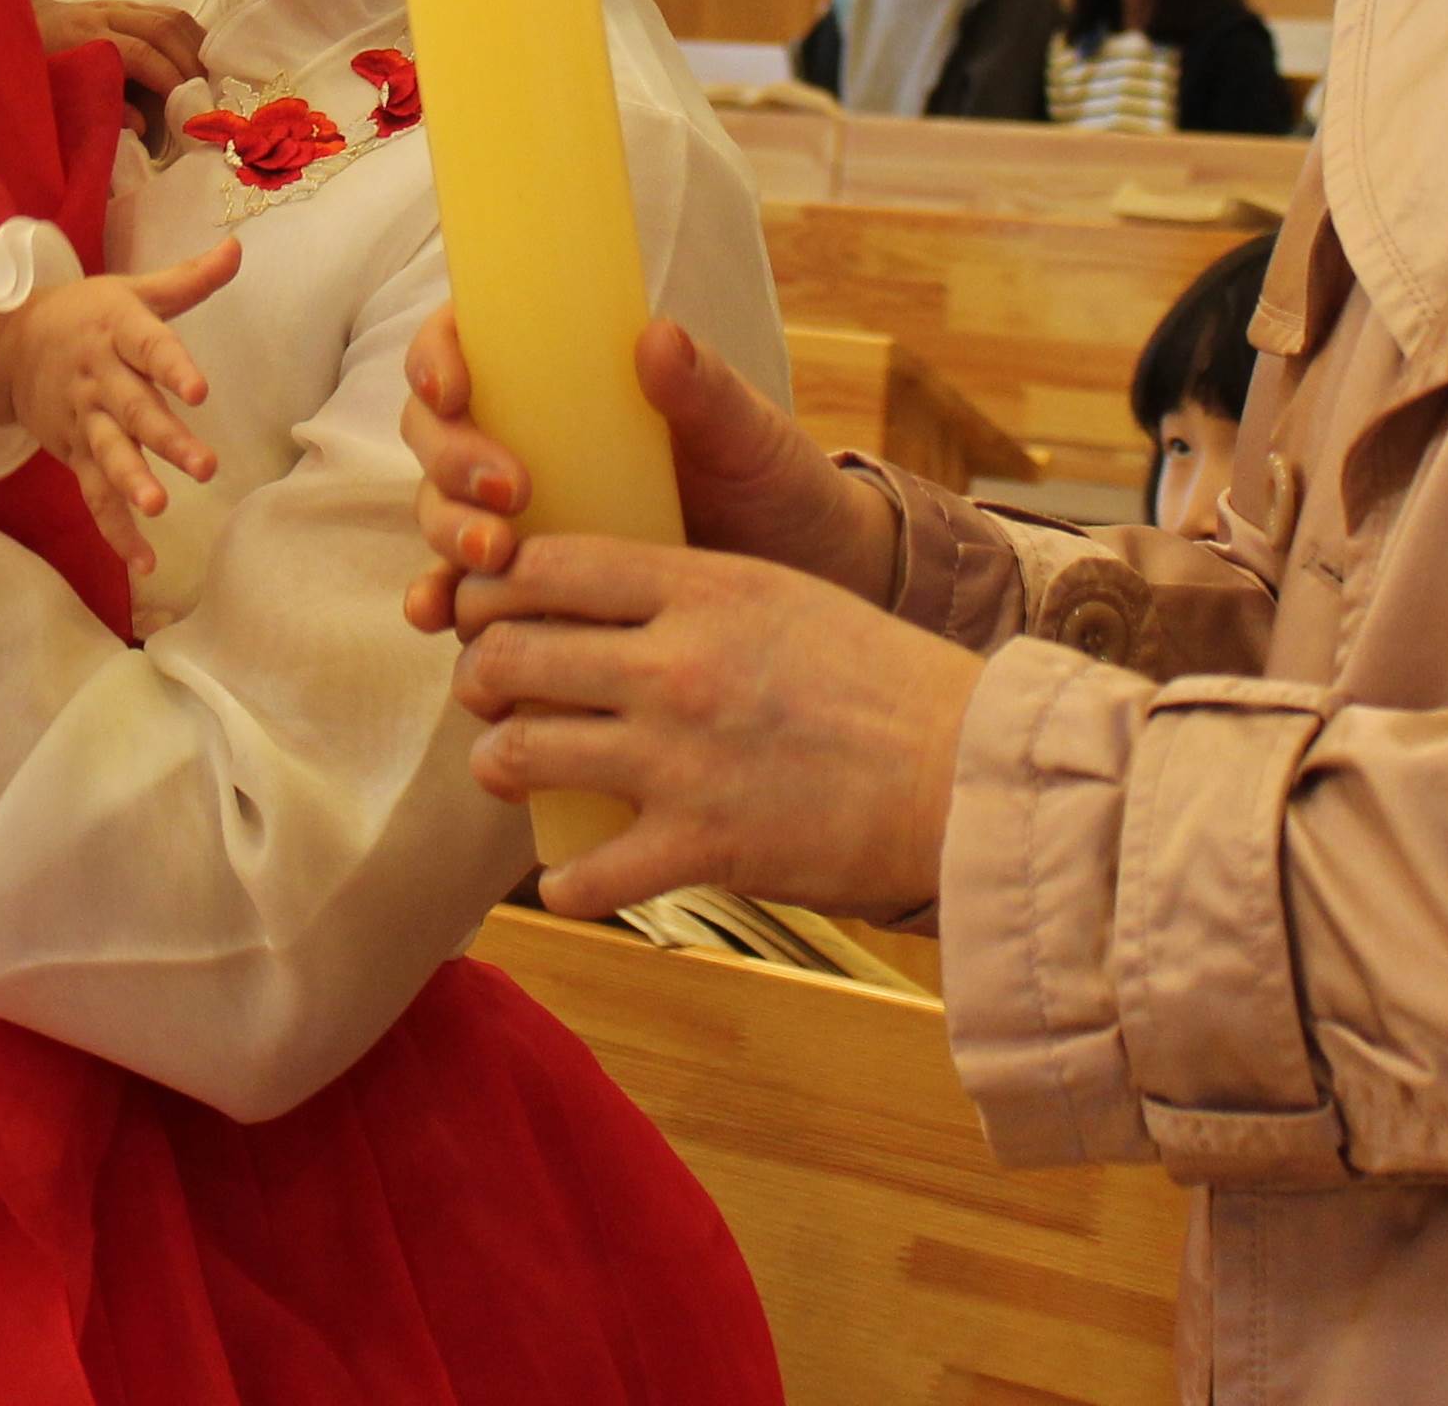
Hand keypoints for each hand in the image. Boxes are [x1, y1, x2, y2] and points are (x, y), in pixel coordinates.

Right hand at [0, 244, 238, 571]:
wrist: (8, 343)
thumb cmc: (86, 315)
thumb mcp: (133, 290)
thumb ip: (189, 279)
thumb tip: (239, 247)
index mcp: (117, 332)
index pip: (150, 347)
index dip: (173, 368)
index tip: (201, 390)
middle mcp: (98, 378)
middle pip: (134, 411)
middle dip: (166, 440)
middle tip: (205, 467)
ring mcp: (84, 421)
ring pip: (109, 455)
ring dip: (133, 484)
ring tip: (159, 509)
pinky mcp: (74, 454)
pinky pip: (95, 496)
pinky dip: (116, 531)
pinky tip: (145, 563)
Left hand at [33, 0, 207, 144]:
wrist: (14, 24)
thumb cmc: (33, 67)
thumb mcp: (55, 94)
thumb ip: (96, 109)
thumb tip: (142, 127)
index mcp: (81, 38)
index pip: (139, 52)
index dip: (168, 78)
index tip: (187, 107)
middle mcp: (103, 15)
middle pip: (162, 28)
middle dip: (190, 63)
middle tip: (205, 97)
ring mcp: (117, 6)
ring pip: (170, 17)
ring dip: (195, 48)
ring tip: (208, 80)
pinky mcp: (126, 6)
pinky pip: (168, 14)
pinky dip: (190, 37)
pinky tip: (199, 59)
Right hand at [399, 312, 896, 635]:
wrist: (806, 580)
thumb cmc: (775, 484)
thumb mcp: (748, 436)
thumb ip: (705, 391)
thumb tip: (656, 334)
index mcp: (569, 382)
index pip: (473, 344)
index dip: (439, 355)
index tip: (458, 389)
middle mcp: (530, 442)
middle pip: (438, 432)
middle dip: (451, 459)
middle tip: (508, 494)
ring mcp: (523, 517)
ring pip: (441, 508)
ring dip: (447, 529)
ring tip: (494, 557)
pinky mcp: (528, 587)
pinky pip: (461, 588)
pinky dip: (435, 599)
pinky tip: (439, 617)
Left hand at [447, 536, 983, 919]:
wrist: (968, 774)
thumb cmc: (886, 680)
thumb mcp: (785, 596)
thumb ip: (691, 592)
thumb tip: (605, 594)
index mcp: (702, 588)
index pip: (545, 566)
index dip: (490, 585)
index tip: (485, 603)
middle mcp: (675, 666)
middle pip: (509, 655)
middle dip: (479, 672)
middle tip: (490, 687)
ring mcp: (679, 760)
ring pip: (517, 752)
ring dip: (500, 762)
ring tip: (511, 764)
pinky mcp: (699, 848)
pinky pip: (581, 874)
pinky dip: (566, 881)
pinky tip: (575, 874)